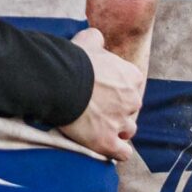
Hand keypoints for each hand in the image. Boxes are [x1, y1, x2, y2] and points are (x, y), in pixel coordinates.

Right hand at [57, 28, 142, 162]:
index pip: (133, 87)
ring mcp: (121, 123)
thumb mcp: (87, 41)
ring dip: (117, 131)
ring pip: (128, 131)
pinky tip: (107, 148)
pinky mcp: (107, 142)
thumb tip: (97, 38)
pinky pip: (122, 153)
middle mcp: (132, 101)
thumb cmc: (72, 60)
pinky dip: (116, 152)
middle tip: (98, 110)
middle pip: (131, 110)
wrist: (58, 82)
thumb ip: (96, 39)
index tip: (104, 92)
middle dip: (118, 111)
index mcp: (131, 77)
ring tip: (99, 129)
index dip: (118, 90)